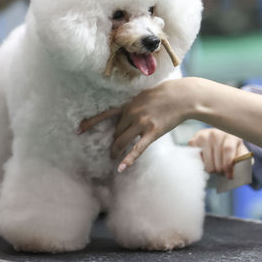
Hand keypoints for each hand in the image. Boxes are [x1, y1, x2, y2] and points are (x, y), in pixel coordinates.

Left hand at [77, 79, 195, 171]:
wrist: (183, 96)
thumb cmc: (167, 94)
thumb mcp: (145, 95)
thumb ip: (134, 105)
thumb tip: (127, 114)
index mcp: (129, 104)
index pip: (105, 114)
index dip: (91, 122)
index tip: (78, 130)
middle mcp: (132, 113)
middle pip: (116, 132)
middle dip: (113, 141)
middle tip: (110, 150)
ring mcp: (142, 123)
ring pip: (122, 141)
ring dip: (116, 151)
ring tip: (113, 158)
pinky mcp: (152, 132)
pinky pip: (137, 149)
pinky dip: (128, 159)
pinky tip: (121, 168)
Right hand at [189, 128, 248, 179]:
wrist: (216, 139)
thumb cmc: (231, 149)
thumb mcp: (240, 152)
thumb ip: (244, 160)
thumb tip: (244, 167)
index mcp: (230, 134)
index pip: (227, 149)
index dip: (228, 164)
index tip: (229, 176)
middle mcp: (216, 133)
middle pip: (217, 160)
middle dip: (221, 171)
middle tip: (222, 173)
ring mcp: (203, 136)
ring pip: (207, 163)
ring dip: (212, 170)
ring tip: (215, 167)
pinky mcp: (193, 141)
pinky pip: (197, 161)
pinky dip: (202, 165)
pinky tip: (206, 161)